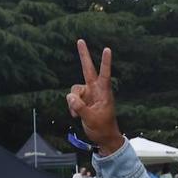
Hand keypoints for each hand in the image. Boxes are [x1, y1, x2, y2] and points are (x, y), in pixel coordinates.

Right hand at [66, 41, 124, 155]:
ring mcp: (88, 94)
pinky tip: (76, 115)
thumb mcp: (91, 119)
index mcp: (104, 93)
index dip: (105, 62)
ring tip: (77, 114)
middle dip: (83, 55)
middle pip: (88, 69)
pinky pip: (71, 99)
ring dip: (72, 101)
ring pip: (74, 89)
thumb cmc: (103, 128)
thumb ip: (80, 108)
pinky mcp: (82, 100)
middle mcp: (95, 90)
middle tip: (80, 40)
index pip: (105, 75)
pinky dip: (71, 107)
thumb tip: (70, 97)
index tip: (107, 49)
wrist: (103, 137)